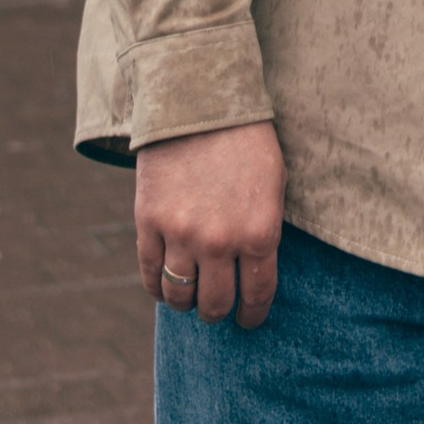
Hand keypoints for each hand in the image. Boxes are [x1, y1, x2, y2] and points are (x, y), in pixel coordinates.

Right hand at [137, 119, 284, 327]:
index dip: (252, 315)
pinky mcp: (148, 224)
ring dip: (187, 303)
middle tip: (218, 309)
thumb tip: (256, 275)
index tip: (248, 320)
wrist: (200, 103)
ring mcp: (181, 235)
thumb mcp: (274, 185)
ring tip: (191, 297)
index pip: (257, 296)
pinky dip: (157, 288)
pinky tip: (165, 287)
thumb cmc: (247, 142)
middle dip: (219, 312)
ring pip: (180, 297)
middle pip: (215, 304)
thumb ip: (265, 232)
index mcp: (260, 233)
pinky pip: (151, 275)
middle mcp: (220, 242)